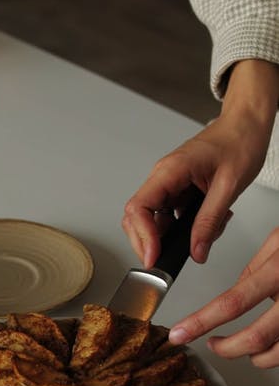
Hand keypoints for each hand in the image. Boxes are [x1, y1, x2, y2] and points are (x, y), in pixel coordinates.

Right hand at [122, 60, 278, 268]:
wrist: (247, 124)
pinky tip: (203, 226)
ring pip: (153, 219)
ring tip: (197, 239)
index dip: (142, 236)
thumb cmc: (240, 141)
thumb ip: (210, 221)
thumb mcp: (229, 186)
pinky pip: (170, 215)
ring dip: (169, 237)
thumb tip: (196, 251)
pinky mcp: (178, 189)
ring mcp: (169, 183)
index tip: (153, 256)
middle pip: (137, 217)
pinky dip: (183, 229)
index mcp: (171, 171)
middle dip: (147, 242)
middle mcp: (164, 177)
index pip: (139, 208)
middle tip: (162, 261)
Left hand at [169, 228, 278, 367]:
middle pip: (256, 339)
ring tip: (242, 346)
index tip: (179, 333)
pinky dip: (276, 353)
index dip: (201, 322)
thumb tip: (232, 294)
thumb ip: (254, 269)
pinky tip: (269, 343)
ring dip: (255, 357)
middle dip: (228, 348)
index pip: (232, 303)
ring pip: (277, 354)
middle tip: (214, 344)